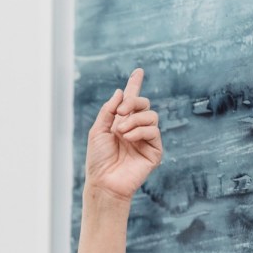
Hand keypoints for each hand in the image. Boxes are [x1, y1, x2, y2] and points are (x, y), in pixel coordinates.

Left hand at [84, 68, 162, 201]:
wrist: (104, 182)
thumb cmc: (98, 159)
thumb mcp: (98, 131)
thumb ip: (108, 110)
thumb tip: (121, 91)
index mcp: (121, 122)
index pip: (130, 101)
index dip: (135, 85)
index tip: (138, 71)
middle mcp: (135, 128)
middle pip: (144, 104)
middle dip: (132, 103)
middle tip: (119, 113)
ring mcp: (146, 139)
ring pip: (151, 116)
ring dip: (134, 120)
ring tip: (121, 132)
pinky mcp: (154, 150)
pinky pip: (153, 131)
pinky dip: (139, 131)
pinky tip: (128, 138)